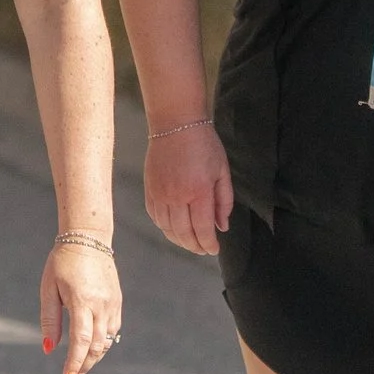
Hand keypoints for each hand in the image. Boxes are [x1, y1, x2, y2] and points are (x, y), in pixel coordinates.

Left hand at [39, 239, 122, 373]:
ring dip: (93, 357)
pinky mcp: (117, 302)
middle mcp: (101, 305)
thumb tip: (49, 349)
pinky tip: (91, 348)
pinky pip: (113, 330)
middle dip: (83, 367)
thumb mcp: (48, 289)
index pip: (81, 341)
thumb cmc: (62, 262)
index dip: (74, 364)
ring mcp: (112, 304)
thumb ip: (50, 319)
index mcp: (83, 301)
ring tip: (78, 367)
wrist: (88, 238)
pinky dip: (102, 344)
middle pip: (97, 347)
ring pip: (107, 341)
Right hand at [145, 121, 233, 257]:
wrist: (175, 123)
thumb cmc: (203, 144)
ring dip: (179, 240)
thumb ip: (223, 200)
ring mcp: (160, 194)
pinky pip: (156, 217)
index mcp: (199, 191)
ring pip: (167, 229)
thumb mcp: (222, 170)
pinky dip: (165, 228)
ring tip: (190, 242)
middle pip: (184, 234)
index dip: (209, 244)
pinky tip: (174, 228)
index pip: (203, 229)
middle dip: (195, 246)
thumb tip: (222, 226)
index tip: (214, 250)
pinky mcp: (149, 190)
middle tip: (203, 249)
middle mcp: (177, 196)